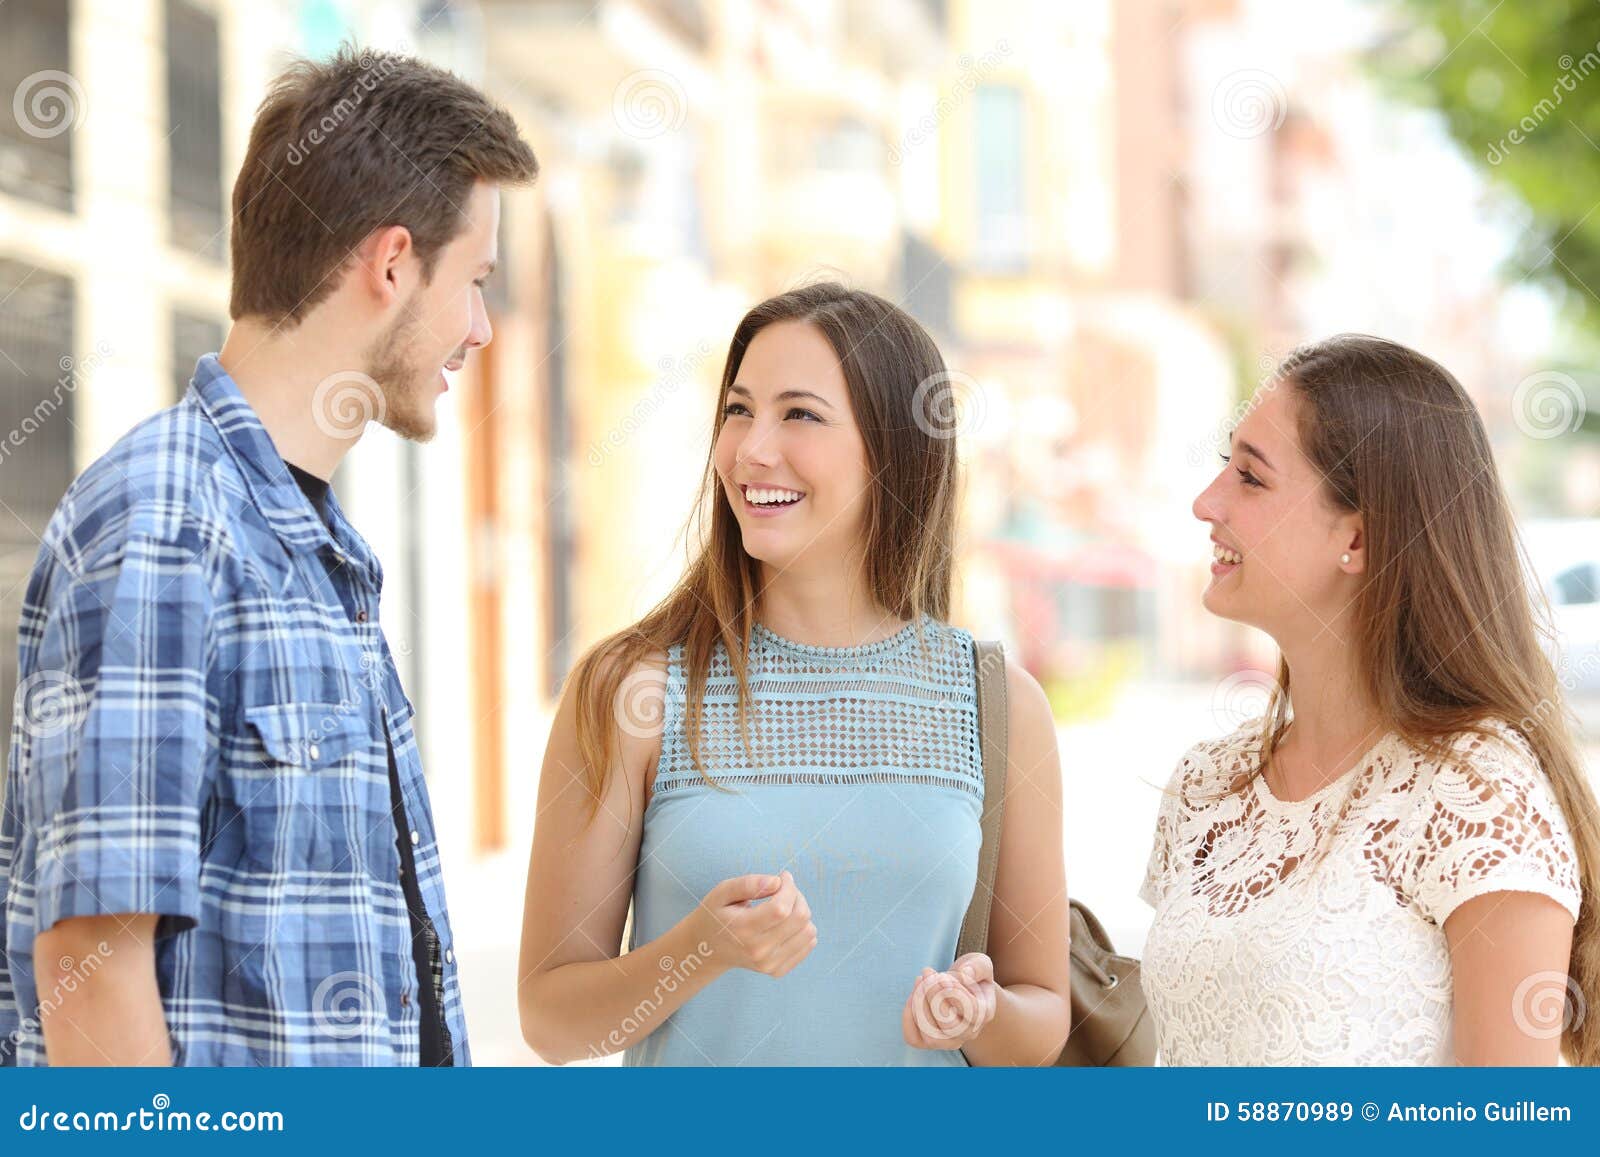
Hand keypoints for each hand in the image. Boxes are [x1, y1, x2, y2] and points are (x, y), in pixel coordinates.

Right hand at [692, 869, 816, 977]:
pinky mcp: (777, 970)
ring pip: (808, 931)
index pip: (781, 909)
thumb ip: (748, 883)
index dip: (789, 888)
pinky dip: (802, 929)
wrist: (707, 950)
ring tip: (784, 906)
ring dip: (801, 911)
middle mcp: (758, 951)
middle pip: (800, 918)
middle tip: (783, 889)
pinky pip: (808, 945)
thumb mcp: (723, 892)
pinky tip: (786, 923)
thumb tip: (777, 881)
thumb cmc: (716, 915)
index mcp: (743, 929)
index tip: (782, 877)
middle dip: (797, 896)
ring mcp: (768, 964)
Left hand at [902, 952, 997, 1049]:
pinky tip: (913, 994)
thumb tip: (965, 974)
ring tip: (920, 980)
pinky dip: (908, 1017)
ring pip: (930, 1035)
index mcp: (984, 1014)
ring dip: (920, 1005)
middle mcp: (969, 1033)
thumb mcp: (980, 963)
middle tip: (927, 972)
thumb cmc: (970, 976)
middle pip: (949, 1026)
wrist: (961, 991)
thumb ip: (977, 967)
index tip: (941, 977)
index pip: (971, 1012)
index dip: (954, 995)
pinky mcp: (928, 1042)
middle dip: (933, 996)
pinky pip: (914, 1038)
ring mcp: (949, 1041)